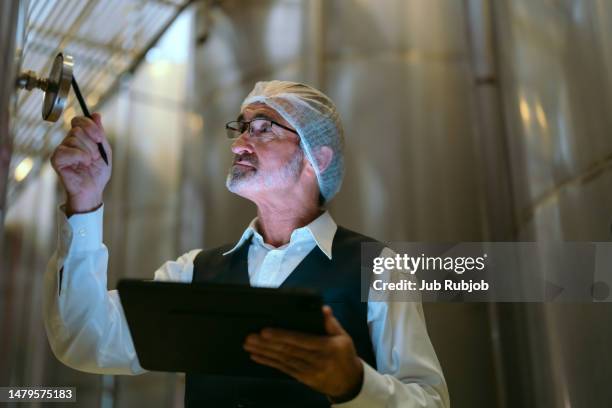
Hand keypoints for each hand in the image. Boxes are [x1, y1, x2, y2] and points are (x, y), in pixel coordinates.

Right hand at [50, 113, 111, 214]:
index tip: (99, 138)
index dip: (89, 125)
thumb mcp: (104, 150)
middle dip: (91, 143)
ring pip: (74, 138)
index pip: (79, 120)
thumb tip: (96, 115)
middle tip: (95, 157)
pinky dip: (79, 156)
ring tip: (89, 163)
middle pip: (78, 129)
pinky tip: (82, 164)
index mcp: (80, 138)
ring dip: (88, 152)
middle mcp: (68, 142)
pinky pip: (66, 150)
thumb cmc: (98, 173)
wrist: (93, 190)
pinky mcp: (56, 159)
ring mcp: (61, 150)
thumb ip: (100, 133)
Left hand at [244, 305, 363, 401]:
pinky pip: (283, 369)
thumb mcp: (343, 337)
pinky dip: (269, 362)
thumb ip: (331, 323)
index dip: (282, 336)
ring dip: (264, 352)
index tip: (265, 331)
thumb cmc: (344, 355)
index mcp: (326, 347)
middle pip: (288, 351)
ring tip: (249, 345)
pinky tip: (257, 356)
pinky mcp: (302, 378)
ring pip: (283, 360)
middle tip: (250, 337)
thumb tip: (323, 308)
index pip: (301, 340)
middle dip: (267, 344)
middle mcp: (316, 360)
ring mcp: (308, 371)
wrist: (348, 383)